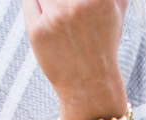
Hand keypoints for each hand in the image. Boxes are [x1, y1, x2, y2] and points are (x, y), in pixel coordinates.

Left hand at [20, 0, 127, 119]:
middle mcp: (76, 4)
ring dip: (47, 0)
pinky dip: (34, 0)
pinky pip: (29, 0)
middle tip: (61, 4)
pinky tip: (43, 8)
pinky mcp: (37, 31)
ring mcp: (55, 18)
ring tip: (56, 10)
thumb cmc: (103, 40)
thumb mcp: (116, 6)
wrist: (89, 84)